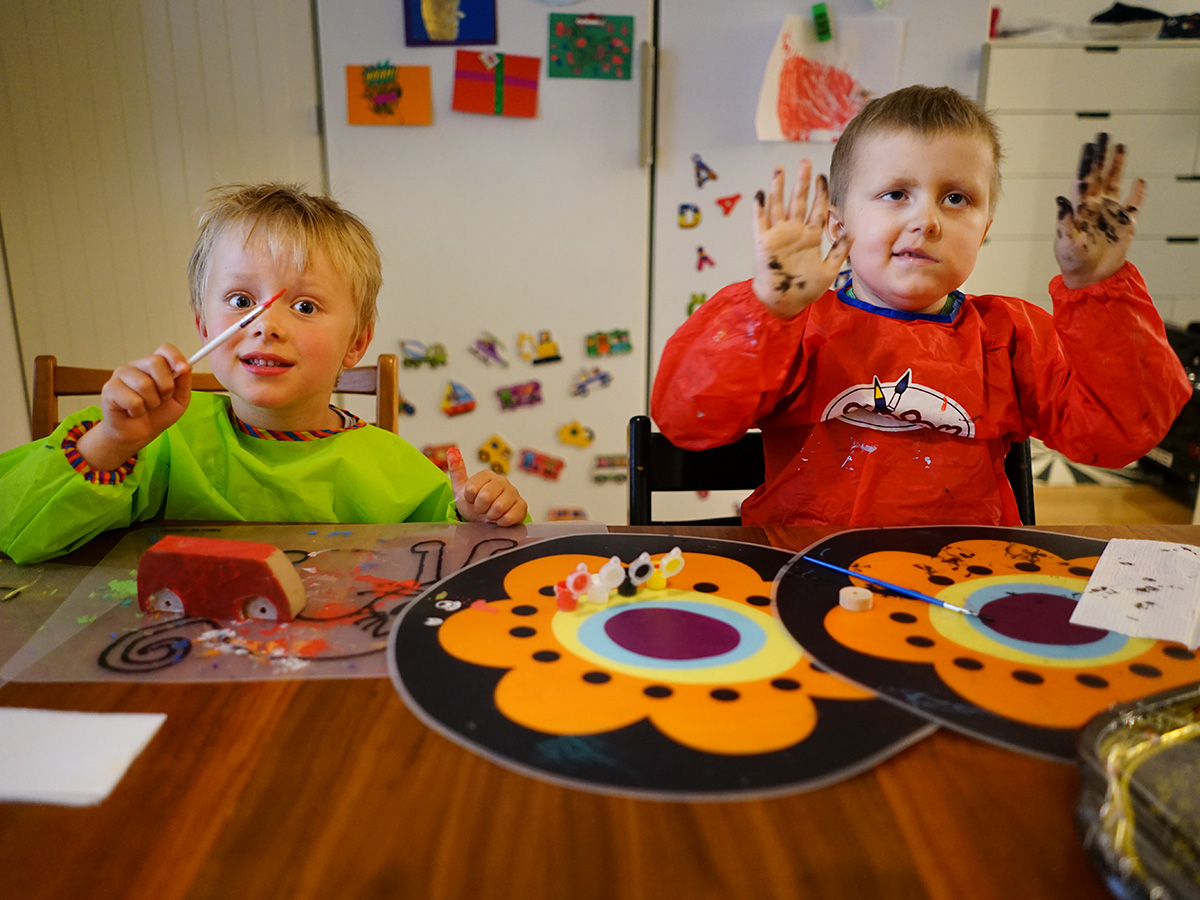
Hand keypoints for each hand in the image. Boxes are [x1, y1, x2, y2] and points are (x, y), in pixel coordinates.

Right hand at [76, 344, 191, 470]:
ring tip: (147, 407)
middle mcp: (137, 366)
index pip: (165, 349)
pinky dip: (138, 411)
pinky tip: (133, 412)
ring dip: (152, 403)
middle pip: (155, 362)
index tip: (184, 369)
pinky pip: (133, 400)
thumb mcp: (179, 400)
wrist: (138, 434)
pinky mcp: (109, 389)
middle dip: (166, 386)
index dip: (175, 357)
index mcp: (155, 366)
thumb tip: (187, 366)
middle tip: (163, 399)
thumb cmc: (158, 415)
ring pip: (144, 384)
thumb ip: (184, 383)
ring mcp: (121, 375)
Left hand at [447, 446, 527, 525]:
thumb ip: (456, 469)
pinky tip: (500, 519)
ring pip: (498, 507)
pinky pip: (510, 516)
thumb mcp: (461, 489)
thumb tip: (451, 450)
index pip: (471, 488)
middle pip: (485, 496)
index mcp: (487, 475)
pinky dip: (501, 522)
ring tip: (491, 514)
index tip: (471, 500)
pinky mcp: (522, 506)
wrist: (486, 522)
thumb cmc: (474, 504)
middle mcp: (502, 481)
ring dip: (491, 516)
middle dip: (480, 508)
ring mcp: (514, 493)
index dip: (469, 499)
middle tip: (482, 509)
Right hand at [751, 159, 851, 318]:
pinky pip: (759, 222)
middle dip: (801, 182)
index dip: (819, 193)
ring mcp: (777, 236)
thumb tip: (851, 232)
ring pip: (777, 206)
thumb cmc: (805, 290)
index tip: (823, 176)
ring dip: (778, 188)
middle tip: (805, 162)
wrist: (785, 303)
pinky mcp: (763, 243)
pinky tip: (760, 194)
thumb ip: (839, 251)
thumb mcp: (829, 271)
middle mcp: (793, 232)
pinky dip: (759, 208)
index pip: (816, 209)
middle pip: (798, 201)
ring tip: (779, 170)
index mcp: (809, 237)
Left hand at [1054, 133, 1144, 288]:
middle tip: (1104, 134)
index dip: (1086, 162)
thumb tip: (1060, 199)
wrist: (1090, 279)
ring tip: (1120, 147)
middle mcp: (1094, 206)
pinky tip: (1139, 181)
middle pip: (1099, 175)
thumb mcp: (1065, 241)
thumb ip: (1064, 221)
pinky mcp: (1125, 224)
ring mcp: (1110, 214)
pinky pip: (1133, 206)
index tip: (1089, 145)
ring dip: (1117, 166)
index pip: (1083, 179)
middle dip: (1101, 156)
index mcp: (1079, 209)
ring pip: (1115, 183)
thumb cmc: (1071, 262)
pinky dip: (1137, 194)